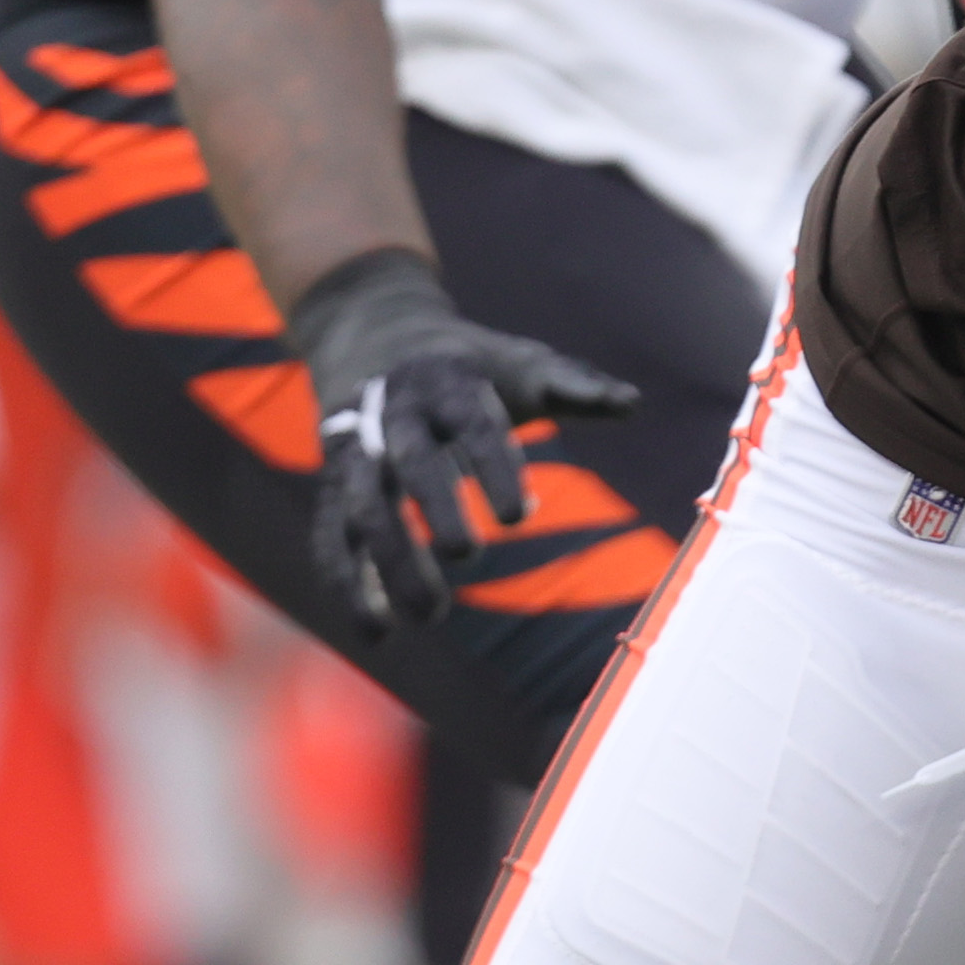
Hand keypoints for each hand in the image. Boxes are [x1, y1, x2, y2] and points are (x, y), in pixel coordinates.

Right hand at [289, 247, 636, 625]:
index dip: (493, 465)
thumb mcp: (519, 364)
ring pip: (364, 505)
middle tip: (466, 555)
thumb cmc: (467, 364)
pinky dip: (348, 581)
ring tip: (428, 616)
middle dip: (435, 507)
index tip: (519, 516)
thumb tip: (632, 403)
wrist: (372, 332)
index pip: (473, 423)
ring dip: (390, 561)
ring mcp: (357, 450)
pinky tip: (378, 632)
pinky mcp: (334, 482)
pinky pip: (332, 533)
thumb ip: (574, 388)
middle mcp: (395, 414)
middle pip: (411, 462)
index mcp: (448, 382)